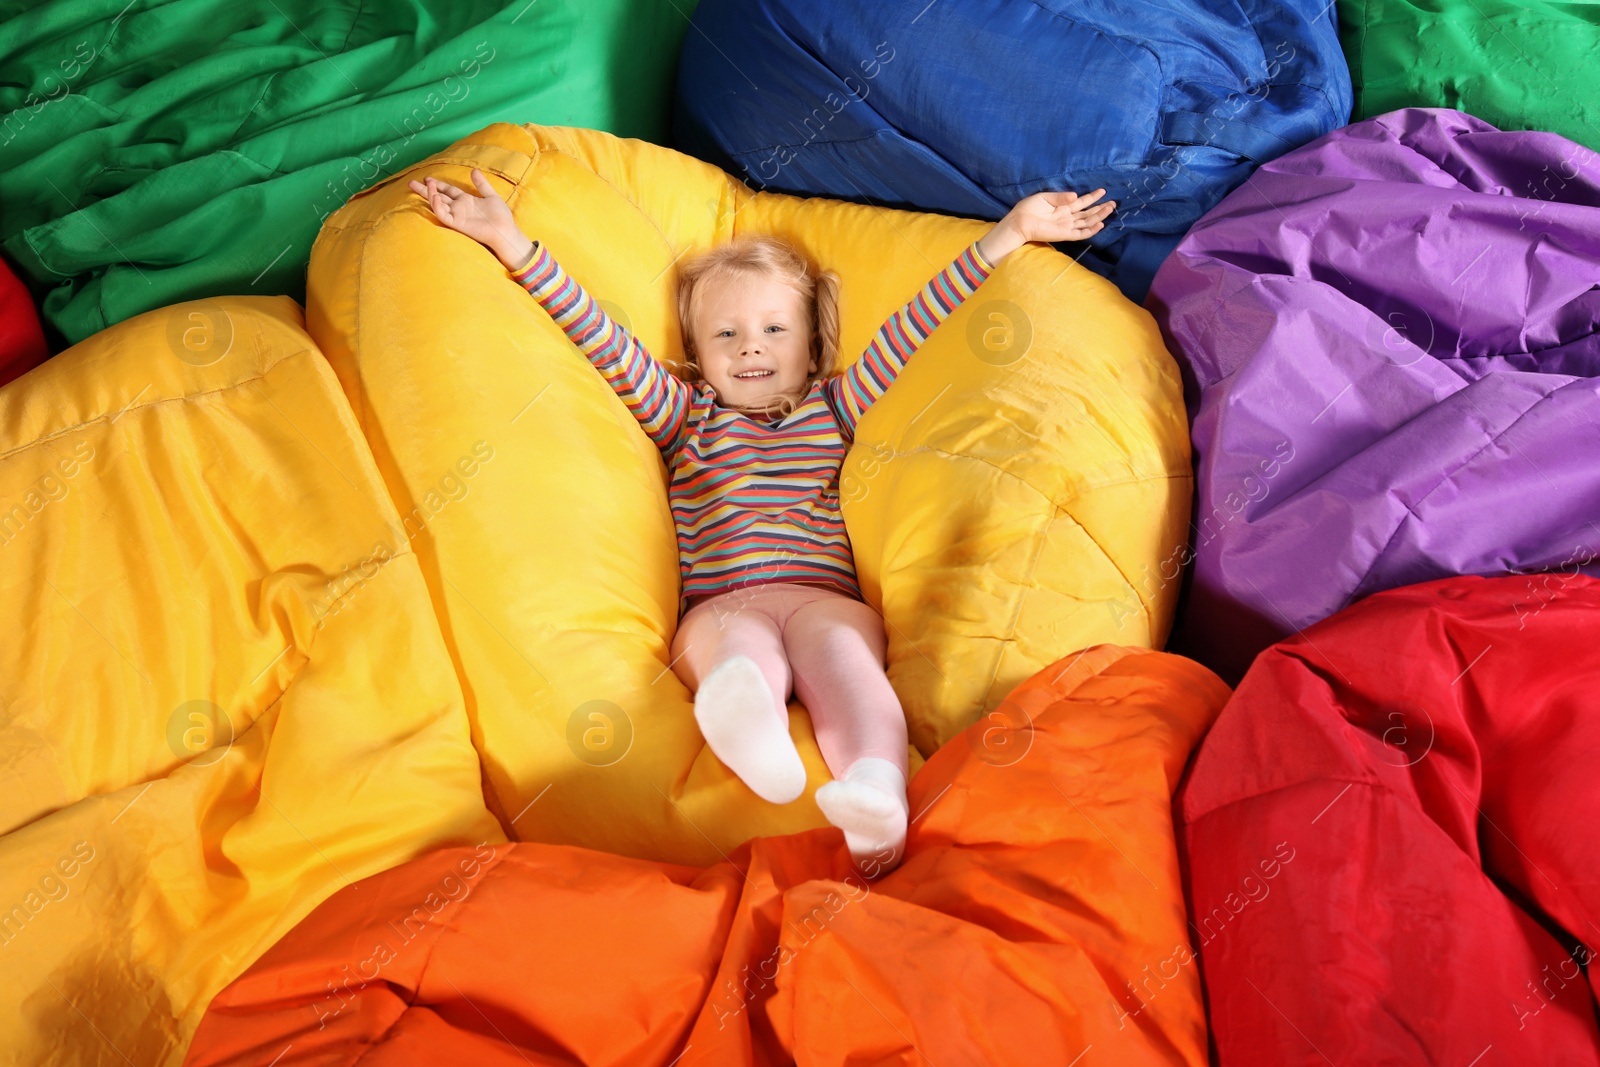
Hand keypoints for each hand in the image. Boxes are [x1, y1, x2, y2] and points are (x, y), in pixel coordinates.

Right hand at [407, 168, 532, 269]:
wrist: (505, 230)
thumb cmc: (501, 216)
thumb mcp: (490, 195)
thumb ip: (481, 184)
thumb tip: (473, 170)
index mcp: (465, 200)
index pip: (448, 190)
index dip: (438, 184)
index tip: (427, 177)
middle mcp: (458, 207)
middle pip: (438, 196)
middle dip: (425, 189)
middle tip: (411, 182)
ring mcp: (456, 215)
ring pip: (438, 204)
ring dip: (431, 194)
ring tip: (426, 185)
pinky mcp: (457, 223)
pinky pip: (443, 214)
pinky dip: (437, 206)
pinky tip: (435, 196)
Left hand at [1007, 188, 1113, 243]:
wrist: (1020, 222)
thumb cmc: (1029, 209)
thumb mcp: (1045, 198)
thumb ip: (1061, 197)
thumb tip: (1076, 195)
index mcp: (1063, 207)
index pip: (1081, 202)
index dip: (1092, 197)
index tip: (1103, 191)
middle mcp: (1067, 217)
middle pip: (1088, 213)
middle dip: (1101, 208)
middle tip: (1114, 202)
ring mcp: (1067, 226)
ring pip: (1088, 222)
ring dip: (1100, 216)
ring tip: (1111, 208)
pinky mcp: (1065, 234)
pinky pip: (1081, 233)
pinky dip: (1091, 230)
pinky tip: (1100, 224)